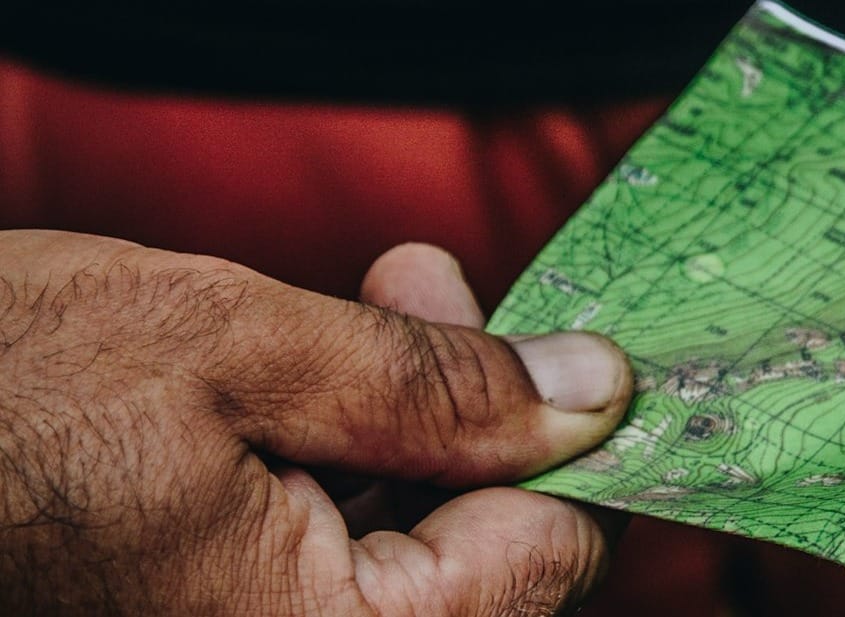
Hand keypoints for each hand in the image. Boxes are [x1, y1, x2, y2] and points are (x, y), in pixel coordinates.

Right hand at [0, 232, 633, 615]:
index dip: (560, 435)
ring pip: (410, 560)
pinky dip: (341, 470)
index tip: (544, 337)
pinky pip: (324, 569)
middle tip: (423, 288)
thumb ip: (437, 386)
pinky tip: (311, 378)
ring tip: (370, 308)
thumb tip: (594, 396)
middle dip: (478, 415)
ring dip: (412, 429)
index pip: (549, 560)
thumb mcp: (235, 346)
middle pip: (486, 564)